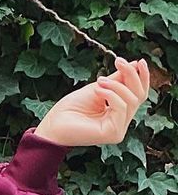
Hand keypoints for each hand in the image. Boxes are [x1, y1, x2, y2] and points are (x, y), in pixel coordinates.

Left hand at [35, 56, 149, 147]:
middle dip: (131, 76)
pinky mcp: (114, 133)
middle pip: (139, 96)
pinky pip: (122, 108)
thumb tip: (136, 64)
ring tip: (100, 80)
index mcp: (118, 112)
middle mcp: (121, 122)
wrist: (52, 124)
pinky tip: (98, 90)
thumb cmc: (70, 109)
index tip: (140, 61)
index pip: (138, 94)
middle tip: (119, 62)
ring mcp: (119, 129)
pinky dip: (111, 95)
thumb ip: (117, 80)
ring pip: (132, 101)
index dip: (141, 77)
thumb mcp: (97, 88)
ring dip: (117, 86)